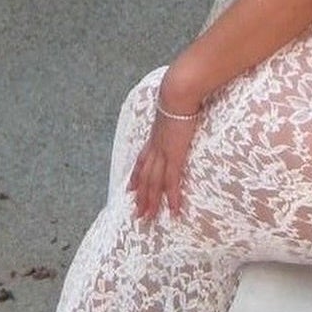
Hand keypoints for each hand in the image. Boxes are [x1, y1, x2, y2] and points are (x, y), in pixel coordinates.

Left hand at [128, 104, 199, 220]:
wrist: (177, 94)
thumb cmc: (179, 94)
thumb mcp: (173, 104)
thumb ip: (175, 110)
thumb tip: (181, 106)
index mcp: (155, 136)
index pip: (142, 161)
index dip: (136, 176)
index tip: (130, 188)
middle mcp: (156, 147)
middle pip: (145, 177)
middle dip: (141, 196)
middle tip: (137, 213)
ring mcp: (164, 153)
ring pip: (154, 183)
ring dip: (151, 202)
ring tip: (148, 218)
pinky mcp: (175, 156)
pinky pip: (172, 182)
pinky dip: (172, 197)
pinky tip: (173, 211)